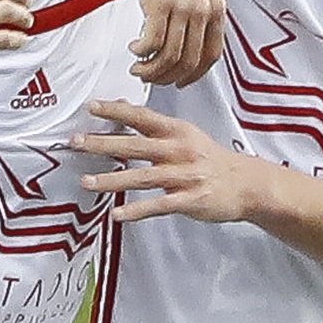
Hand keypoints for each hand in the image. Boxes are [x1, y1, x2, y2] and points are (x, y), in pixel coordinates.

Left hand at [77, 102, 276, 223]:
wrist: (246, 183)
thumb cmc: (210, 159)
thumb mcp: (186, 135)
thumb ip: (154, 126)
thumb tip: (122, 109)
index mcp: (178, 131)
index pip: (142, 117)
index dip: (116, 111)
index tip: (91, 107)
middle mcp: (179, 150)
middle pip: (135, 146)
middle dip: (103, 144)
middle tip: (77, 143)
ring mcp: (185, 176)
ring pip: (142, 177)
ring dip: (111, 180)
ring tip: (86, 183)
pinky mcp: (190, 200)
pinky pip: (158, 206)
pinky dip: (136, 211)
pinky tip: (116, 215)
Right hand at [122, 0, 225, 86]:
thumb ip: (201, 8)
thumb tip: (192, 32)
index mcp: (216, 8)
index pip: (211, 56)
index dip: (194, 75)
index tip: (180, 80)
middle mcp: (202, 10)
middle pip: (188, 62)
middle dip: (167, 77)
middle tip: (152, 77)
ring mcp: (181, 8)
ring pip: (168, 57)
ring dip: (151, 69)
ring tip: (140, 66)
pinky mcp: (158, 3)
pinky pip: (151, 42)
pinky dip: (141, 52)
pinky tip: (135, 48)